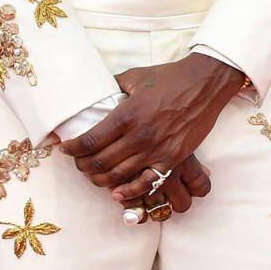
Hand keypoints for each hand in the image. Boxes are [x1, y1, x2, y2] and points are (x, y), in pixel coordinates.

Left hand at [61, 52, 245, 205]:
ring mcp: (156, 150)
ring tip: (92, 175)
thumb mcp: (135, 77)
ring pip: (118, 176)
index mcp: (126, 115)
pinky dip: (129, 191)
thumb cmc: (170, 77)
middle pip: (100, 162)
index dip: (72, 149)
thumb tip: (96, 93)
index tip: (65, 148)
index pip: (89, 141)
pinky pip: (146, 183)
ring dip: (100, 180)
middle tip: (77, 163)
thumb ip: (112, 88)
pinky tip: (116, 193)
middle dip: (82, 166)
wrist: (205, 84)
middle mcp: (138, 136)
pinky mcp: (172, 159)